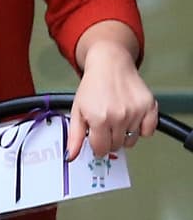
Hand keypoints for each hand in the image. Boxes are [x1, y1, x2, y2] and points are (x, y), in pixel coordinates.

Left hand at [67, 32, 158, 159]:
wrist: (110, 64)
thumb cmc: (93, 86)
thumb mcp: (77, 111)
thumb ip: (74, 136)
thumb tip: (71, 156)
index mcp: (99, 119)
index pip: (101, 149)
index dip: (97, 146)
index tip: (97, 140)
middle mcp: (119, 116)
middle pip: (116, 146)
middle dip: (109, 140)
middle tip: (105, 126)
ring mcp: (135, 112)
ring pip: (131, 140)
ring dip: (124, 134)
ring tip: (117, 119)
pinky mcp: (149, 106)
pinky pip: (148, 131)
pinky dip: (142, 129)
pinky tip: (132, 119)